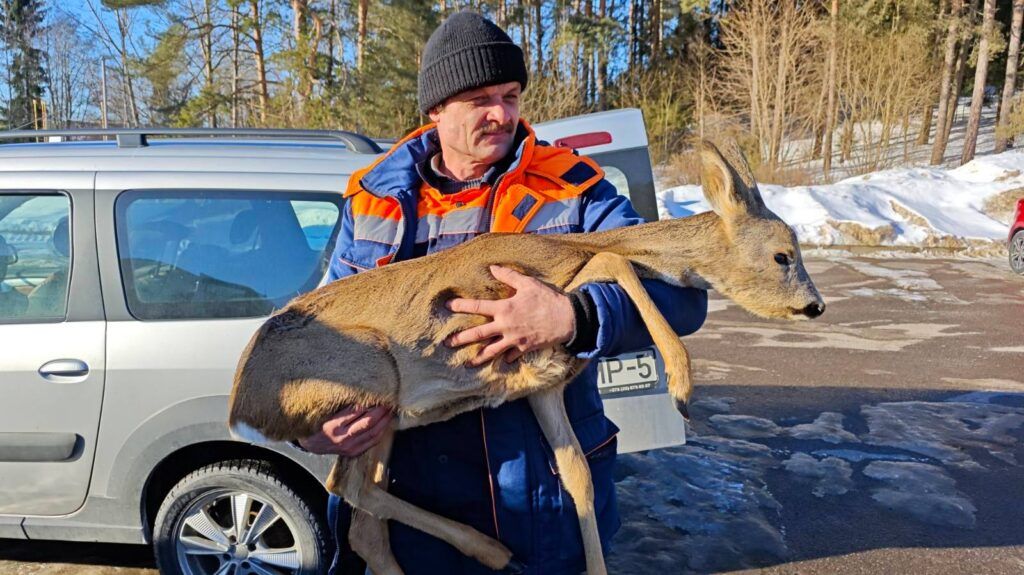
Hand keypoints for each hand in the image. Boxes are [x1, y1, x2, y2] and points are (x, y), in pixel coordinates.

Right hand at [297, 406, 392, 456]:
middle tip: (388, 402)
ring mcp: (349, 447)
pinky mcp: (354, 452)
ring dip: (384, 421)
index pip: (356, 412)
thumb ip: (345, 407)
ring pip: (373, 433)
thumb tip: (364, 398)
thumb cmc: (319, 424)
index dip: (369, 403)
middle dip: (381, 411)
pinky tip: (385, 424)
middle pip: (368, 423)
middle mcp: (342, 438)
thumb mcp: (327, 413)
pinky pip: (372, 442)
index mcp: (333, 425)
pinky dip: (381, 431)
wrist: (312, 445)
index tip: (378, 394)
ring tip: (390, 411)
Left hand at [446, 265, 574, 364]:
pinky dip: (505, 359)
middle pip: (478, 334)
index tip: (448, 306)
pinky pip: (511, 356)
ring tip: (468, 364)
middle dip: (461, 339)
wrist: (567, 318)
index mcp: (505, 308)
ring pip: (492, 351)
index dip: (461, 306)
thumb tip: (492, 267)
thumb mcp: (528, 283)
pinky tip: (500, 362)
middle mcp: (506, 326)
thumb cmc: (548, 299)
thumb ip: (508, 276)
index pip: (477, 307)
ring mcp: (514, 340)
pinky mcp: (524, 348)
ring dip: (478, 358)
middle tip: (447, 343)